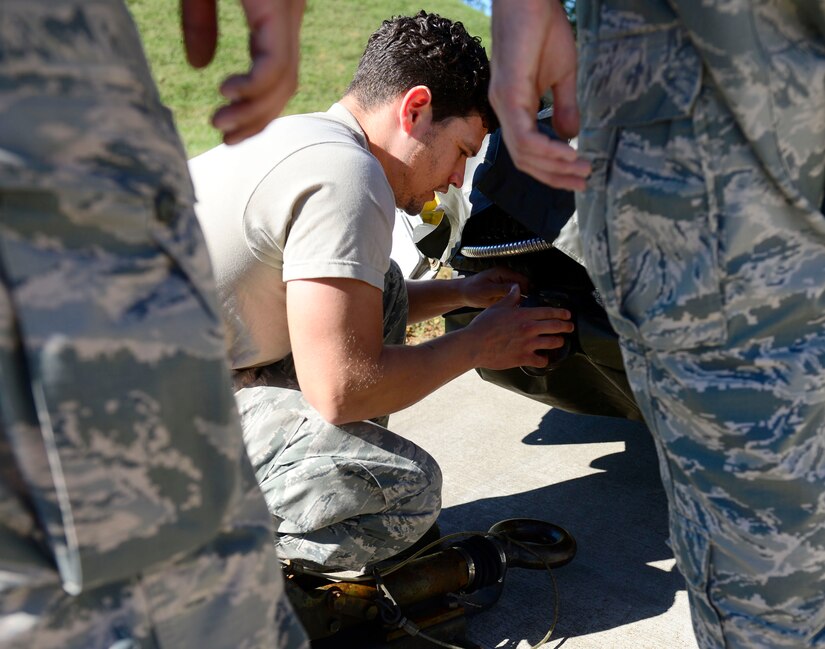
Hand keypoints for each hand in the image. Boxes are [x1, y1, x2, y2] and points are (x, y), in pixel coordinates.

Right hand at [181, 0, 304, 143]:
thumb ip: (199, 21)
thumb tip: (200, 65)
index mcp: (274, 8)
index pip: (277, 74)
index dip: (256, 109)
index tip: (226, 129)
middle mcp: (289, 10)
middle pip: (284, 84)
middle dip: (257, 119)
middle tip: (227, 139)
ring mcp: (288, 8)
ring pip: (284, 79)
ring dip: (254, 112)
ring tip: (221, 124)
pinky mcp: (278, 4)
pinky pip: (276, 62)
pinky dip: (254, 87)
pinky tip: (227, 92)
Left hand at [459, 266, 529, 308]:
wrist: (462, 294)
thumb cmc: (471, 290)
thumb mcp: (487, 291)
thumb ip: (502, 289)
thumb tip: (517, 289)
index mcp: (503, 272)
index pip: (522, 279)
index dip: (528, 290)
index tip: (530, 300)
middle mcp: (505, 277)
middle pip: (523, 286)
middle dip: (525, 296)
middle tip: (525, 307)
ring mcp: (504, 284)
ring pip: (519, 292)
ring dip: (520, 300)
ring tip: (519, 309)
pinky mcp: (502, 291)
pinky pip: (513, 297)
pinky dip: (514, 303)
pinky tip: (512, 309)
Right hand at [467, 284, 573, 369]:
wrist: (474, 344)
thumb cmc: (483, 325)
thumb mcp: (497, 307)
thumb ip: (510, 297)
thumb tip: (516, 288)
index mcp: (524, 314)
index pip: (550, 312)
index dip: (562, 313)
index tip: (567, 314)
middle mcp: (529, 328)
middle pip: (556, 327)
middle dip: (566, 327)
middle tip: (570, 327)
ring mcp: (528, 344)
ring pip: (554, 343)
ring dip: (559, 342)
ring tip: (560, 342)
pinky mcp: (524, 358)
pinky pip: (542, 360)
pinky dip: (545, 359)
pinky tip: (544, 358)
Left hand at [489, 0, 590, 189]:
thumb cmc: (544, 29)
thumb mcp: (561, 75)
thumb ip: (564, 107)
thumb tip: (570, 136)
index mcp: (514, 108)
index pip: (528, 151)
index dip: (552, 169)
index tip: (578, 176)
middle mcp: (504, 110)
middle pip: (524, 159)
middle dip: (554, 175)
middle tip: (582, 182)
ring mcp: (503, 103)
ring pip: (524, 153)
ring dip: (554, 165)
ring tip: (581, 168)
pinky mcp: (508, 93)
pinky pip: (524, 136)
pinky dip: (547, 149)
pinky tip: (568, 153)